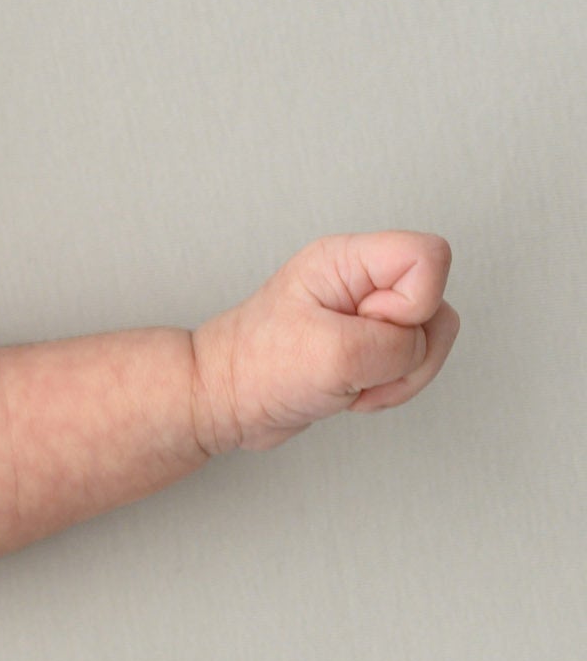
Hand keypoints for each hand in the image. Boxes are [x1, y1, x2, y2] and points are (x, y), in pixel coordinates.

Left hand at [193, 232, 459, 456]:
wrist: (222, 403)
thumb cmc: (256, 370)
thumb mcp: (334, 354)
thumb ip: (397, 343)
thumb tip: (419, 346)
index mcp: (347, 260)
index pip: (430, 257)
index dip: (412, 304)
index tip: (365, 327)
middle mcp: (361, 279)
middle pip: (438, 304)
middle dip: (407, 351)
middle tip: (354, 362)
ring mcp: (367, 313)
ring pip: (431, 339)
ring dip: (399, 376)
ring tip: (350, 383)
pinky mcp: (369, 343)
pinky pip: (412, 363)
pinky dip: (390, 387)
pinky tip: (351, 391)